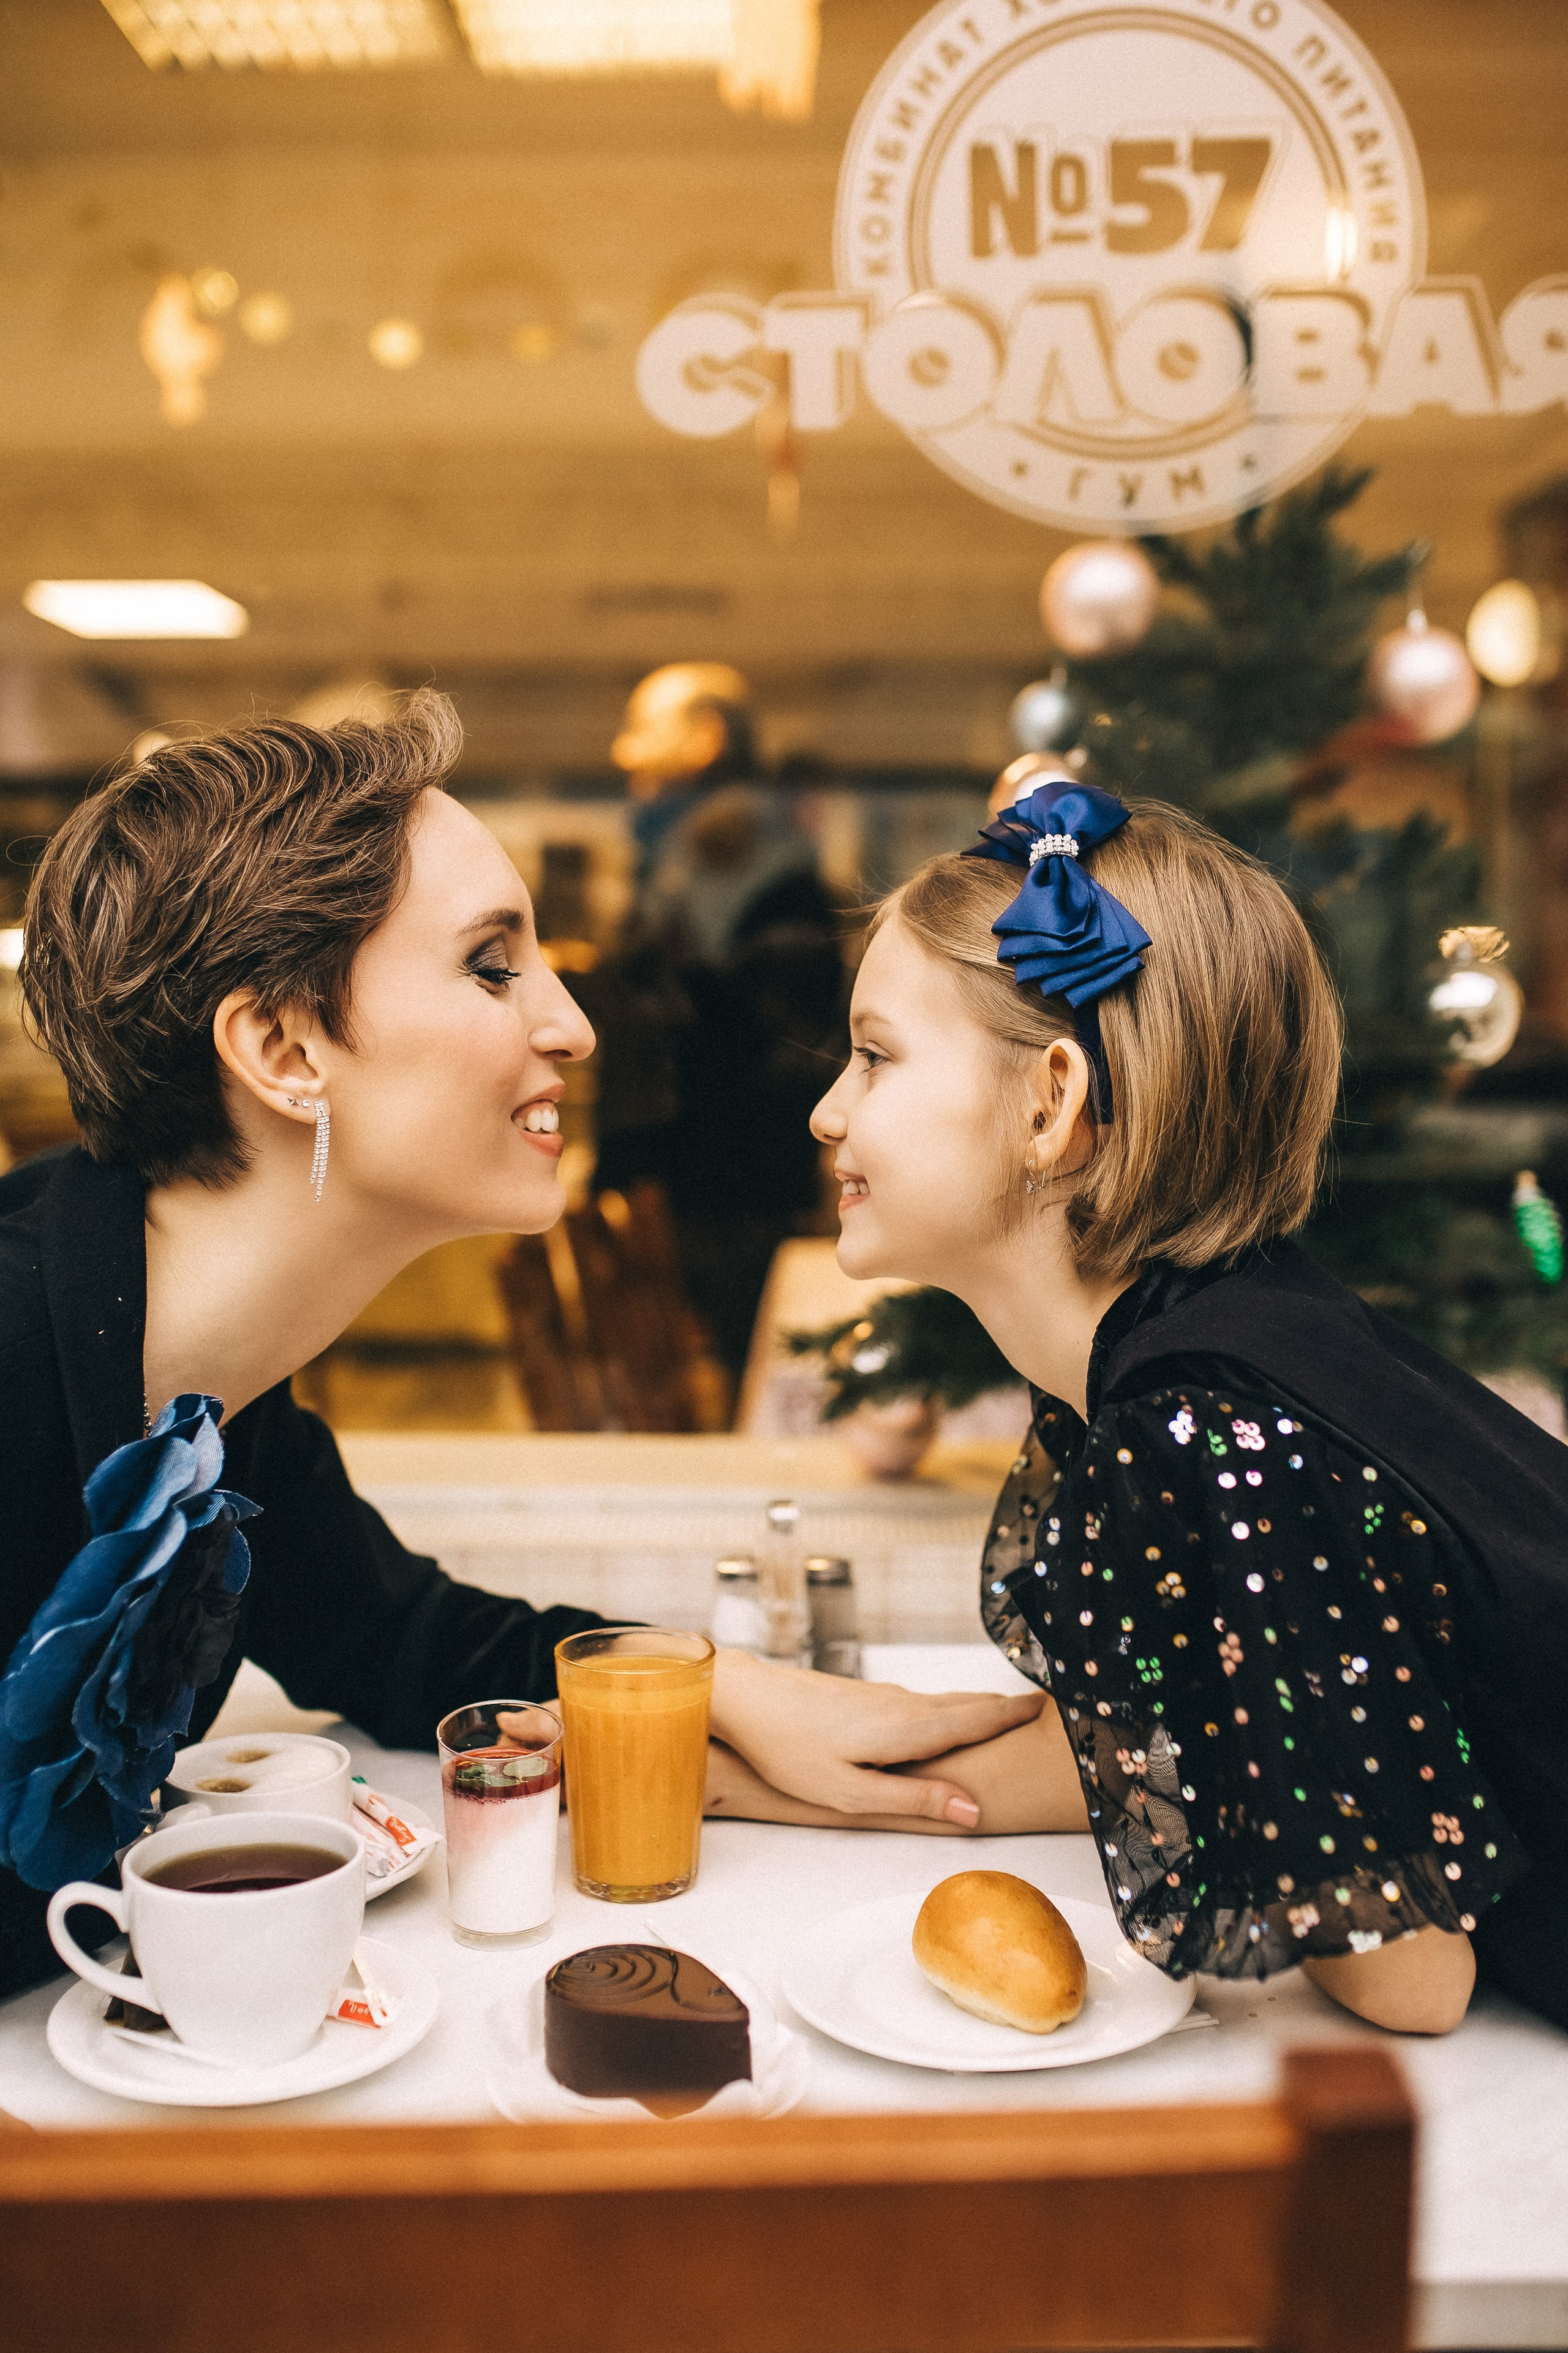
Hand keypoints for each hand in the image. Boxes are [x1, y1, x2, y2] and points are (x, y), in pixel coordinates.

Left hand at [706, 1650, 1043, 1826]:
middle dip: (1004, 1708)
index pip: (975, 1720)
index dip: (1013, 1716)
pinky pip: (920, 1700)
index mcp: (906, 1728)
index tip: (1052, 1709)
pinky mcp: (863, 1694)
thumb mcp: (851, 1791)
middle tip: (1045, 1709)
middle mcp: (901, 1704)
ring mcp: (881, 1695)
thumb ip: (914, 1799)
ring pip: (942, 1701)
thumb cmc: (788, 1750)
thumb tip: (973, 1809)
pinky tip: (944, 1714)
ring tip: (1005, 1711)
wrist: (744, 1696)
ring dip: (977, 1705)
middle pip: (966, 1705)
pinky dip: (947, 1705)